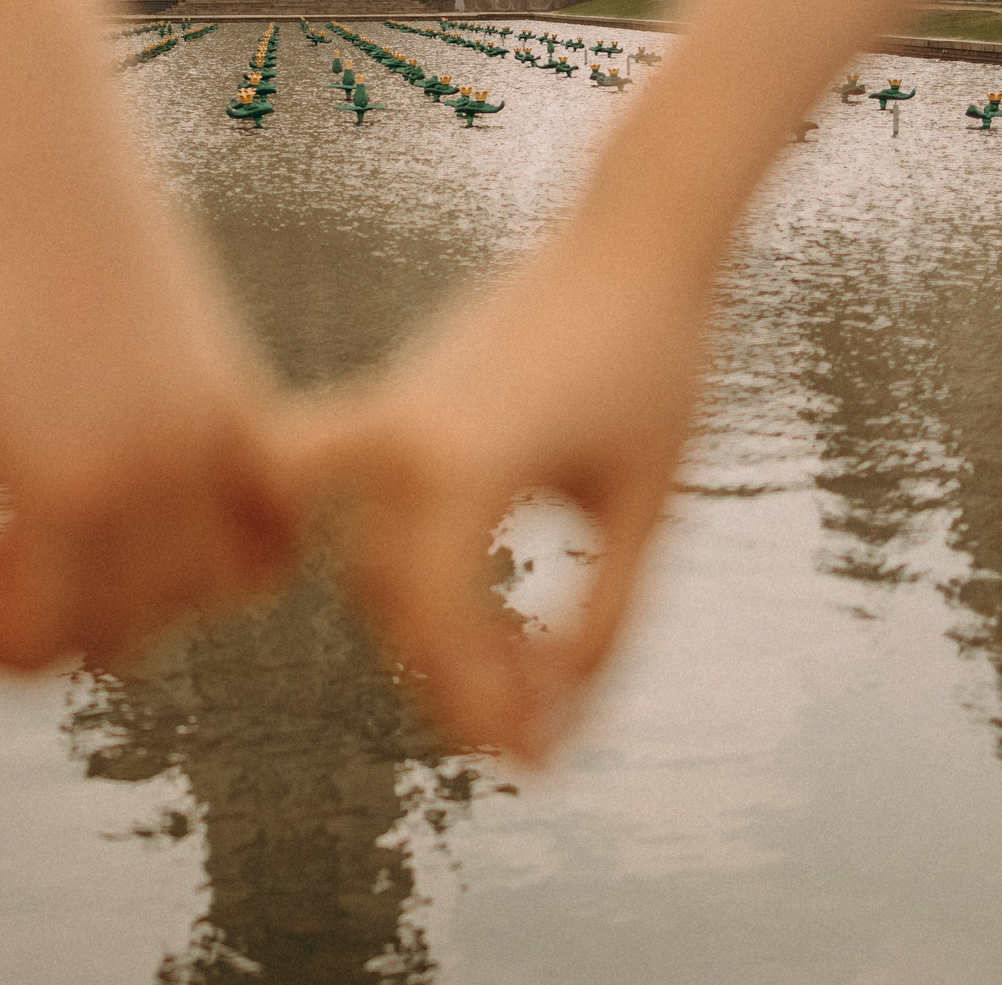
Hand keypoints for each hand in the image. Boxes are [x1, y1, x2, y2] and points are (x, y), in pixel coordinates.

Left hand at [0, 133, 295, 673]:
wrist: (25, 118)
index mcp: (67, 480)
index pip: (32, 646)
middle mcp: (165, 468)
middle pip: (115, 637)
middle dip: (33, 625)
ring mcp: (219, 428)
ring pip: (200, 598)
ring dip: (127, 601)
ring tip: (48, 532)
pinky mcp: (244, 389)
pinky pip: (268, 530)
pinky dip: (225, 557)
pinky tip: (146, 515)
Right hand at [277, 233, 712, 762]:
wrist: (633, 240)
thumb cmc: (656, 367)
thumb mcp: (644, 508)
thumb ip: (602, 616)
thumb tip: (557, 706)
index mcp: (457, 465)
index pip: (440, 627)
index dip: (482, 708)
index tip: (536, 759)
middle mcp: (398, 439)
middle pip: (394, 605)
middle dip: (454, 682)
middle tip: (529, 736)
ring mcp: (386, 413)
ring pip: (365, 561)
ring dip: (420, 629)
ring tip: (500, 675)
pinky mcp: (394, 397)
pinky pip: (346, 497)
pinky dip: (376, 555)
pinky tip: (437, 602)